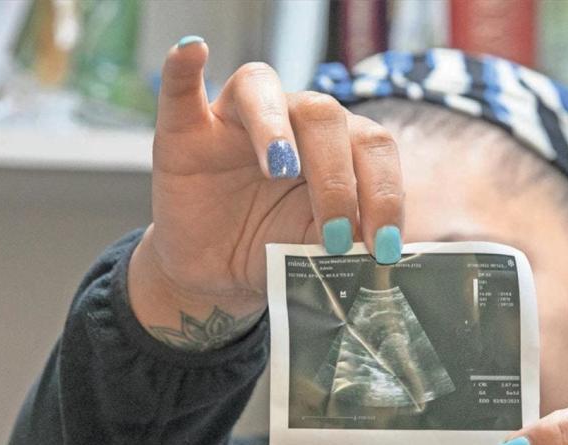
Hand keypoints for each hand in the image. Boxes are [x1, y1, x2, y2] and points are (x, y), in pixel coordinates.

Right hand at [129, 37, 403, 348]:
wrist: (220, 271)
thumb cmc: (277, 249)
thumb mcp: (318, 251)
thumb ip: (347, 243)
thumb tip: (381, 253)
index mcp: (339, 144)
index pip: (372, 148)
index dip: (384, 194)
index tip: (384, 246)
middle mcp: (294, 120)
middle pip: (325, 116)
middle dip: (337, 180)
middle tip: (336, 237)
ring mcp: (238, 119)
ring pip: (263, 89)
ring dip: (275, 129)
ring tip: (279, 170)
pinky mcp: (186, 131)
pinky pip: (182, 88)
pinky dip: (183, 66)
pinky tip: (192, 50)